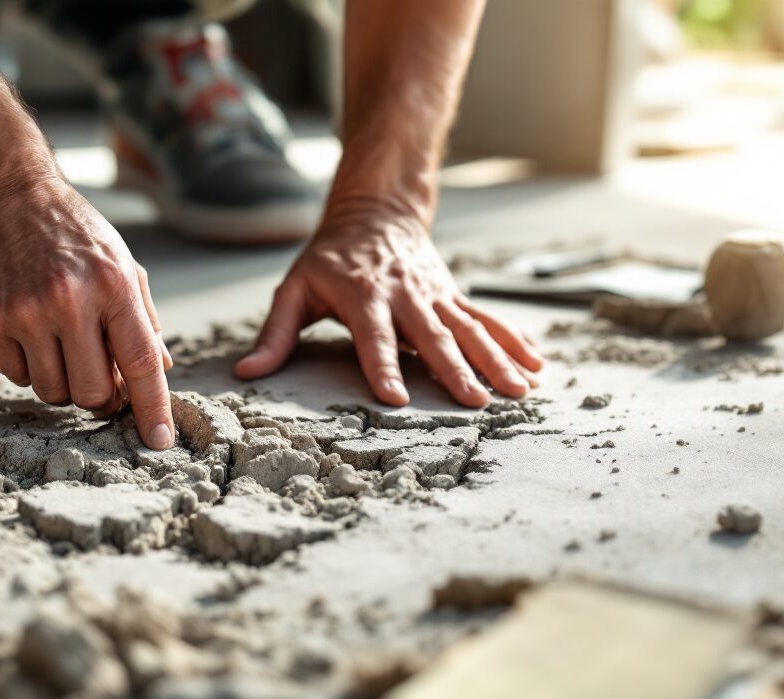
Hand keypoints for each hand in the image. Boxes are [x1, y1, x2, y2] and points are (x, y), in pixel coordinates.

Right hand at [0, 175, 174, 448]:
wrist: (2, 192)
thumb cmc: (70, 230)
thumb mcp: (120, 261)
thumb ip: (143, 317)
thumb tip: (162, 370)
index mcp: (113, 284)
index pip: (141, 362)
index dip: (152, 407)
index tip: (159, 440)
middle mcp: (71, 300)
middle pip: (94, 392)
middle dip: (100, 397)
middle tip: (97, 378)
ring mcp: (26, 312)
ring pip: (54, 392)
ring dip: (62, 382)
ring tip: (60, 344)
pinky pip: (18, 377)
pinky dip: (29, 366)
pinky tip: (29, 331)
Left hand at [234, 210, 542, 407]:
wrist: (375, 212)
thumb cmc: (327, 259)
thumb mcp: (294, 289)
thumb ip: (274, 334)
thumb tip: (247, 374)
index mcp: (362, 294)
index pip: (373, 336)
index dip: (382, 366)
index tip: (397, 398)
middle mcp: (405, 294)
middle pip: (432, 335)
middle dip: (455, 368)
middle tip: (475, 401)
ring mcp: (435, 294)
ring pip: (469, 328)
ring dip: (496, 359)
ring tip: (519, 390)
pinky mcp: (453, 295)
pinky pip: (487, 320)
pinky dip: (513, 342)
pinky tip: (536, 367)